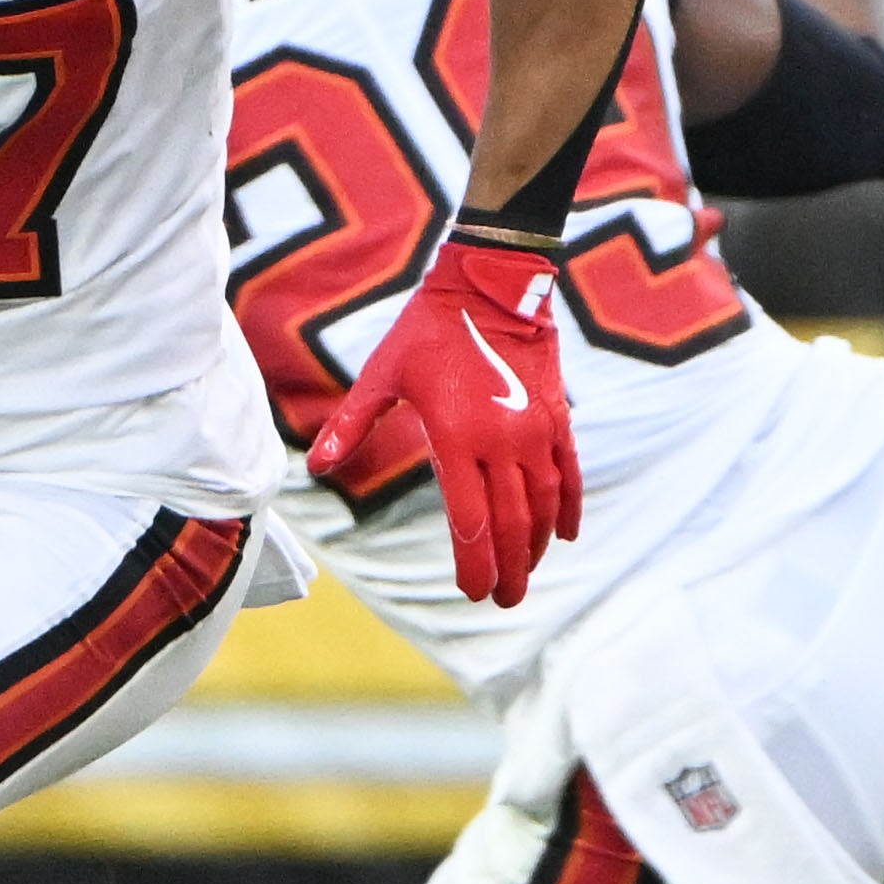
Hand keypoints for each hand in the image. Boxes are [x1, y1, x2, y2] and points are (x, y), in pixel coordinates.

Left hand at [308, 233, 580, 607]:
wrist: (492, 282)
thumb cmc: (427, 329)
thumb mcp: (381, 374)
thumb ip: (351, 425)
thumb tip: (314, 467)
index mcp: (455, 435)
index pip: (470, 519)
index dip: (474, 562)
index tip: (473, 592)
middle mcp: (501, 439)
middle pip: (512, 522)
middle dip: (510, 568)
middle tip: (506, 600)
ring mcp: (535, 428)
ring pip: (543, 503)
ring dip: (538, 545)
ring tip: (529, 574)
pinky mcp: (557, 416)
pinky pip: (569, 473)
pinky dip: (568, 507)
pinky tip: (566, 536)